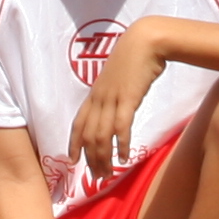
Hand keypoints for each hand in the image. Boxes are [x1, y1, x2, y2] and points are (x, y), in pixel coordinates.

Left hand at [68, 24, 171, 177]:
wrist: (145, 41)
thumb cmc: (133, 58)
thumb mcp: (117, 79)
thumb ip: (112, 94)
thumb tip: (115, 107)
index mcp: (94, 94)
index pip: (78, 123)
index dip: (73, 144)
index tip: (73, 161)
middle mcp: (99, 99)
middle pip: (88, 135)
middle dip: (90, 159)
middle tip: (97, 177)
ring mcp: (111, 99)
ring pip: (101, 135)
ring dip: (103, 158)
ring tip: (109, 173)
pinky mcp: (127, 99)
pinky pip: (121, 127)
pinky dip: (121, 145)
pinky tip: (125, 158)